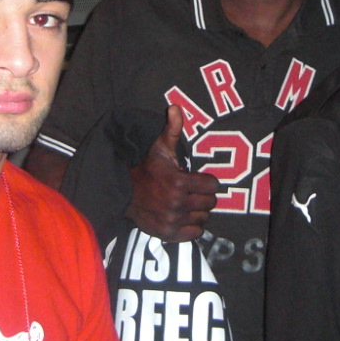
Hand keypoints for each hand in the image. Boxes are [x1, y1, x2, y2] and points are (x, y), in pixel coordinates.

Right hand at [126, 105, 220, 241]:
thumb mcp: (160, 148)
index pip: (213, 186)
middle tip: (193, 192)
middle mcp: (177, 203)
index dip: (207, 182)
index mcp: (179, 182)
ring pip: (204, 218)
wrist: (126, 193)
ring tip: (187, 203)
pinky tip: (182, 216)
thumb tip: (175, 107)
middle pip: (211, 203)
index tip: (198, 180)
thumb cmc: (148, 169)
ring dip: (198, 211)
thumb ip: (172, 129)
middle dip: (204, 196)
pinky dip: (191, 226)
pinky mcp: (168, 233)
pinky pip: (195, 233)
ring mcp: (173, 220)